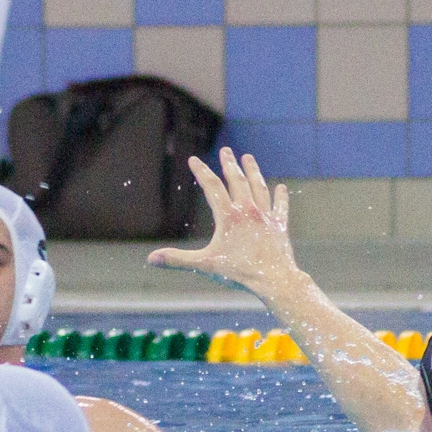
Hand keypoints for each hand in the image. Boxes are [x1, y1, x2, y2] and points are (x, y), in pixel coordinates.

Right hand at [148, 148, 296, 292]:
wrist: (274, 280)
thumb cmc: (239, 273)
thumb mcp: (205, 265)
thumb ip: (177, 259)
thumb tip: (151, 259)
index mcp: (228, 216)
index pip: (212, 187)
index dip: (201, 171)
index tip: (194, 159)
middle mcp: (248, 211)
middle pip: (237, 181)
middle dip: (229, 164)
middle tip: (226, 150)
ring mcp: (265, 216)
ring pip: (259, 187)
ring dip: (253, 171)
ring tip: (248, 158)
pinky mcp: (279, 226)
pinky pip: (280, 206)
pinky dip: (280, 196)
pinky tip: (281, 187)